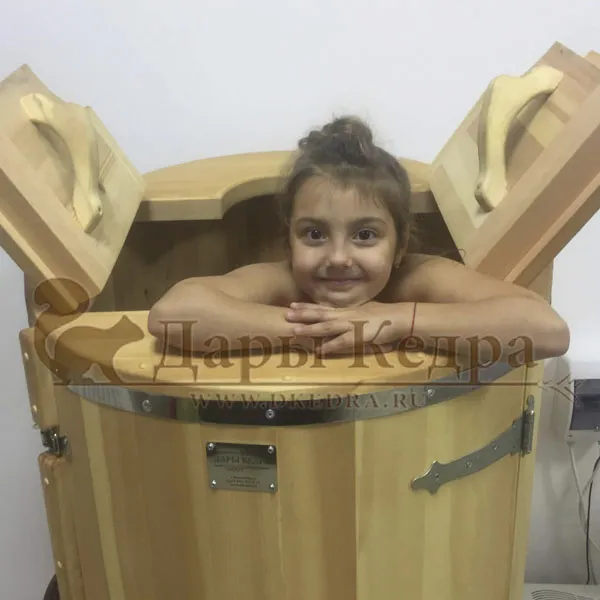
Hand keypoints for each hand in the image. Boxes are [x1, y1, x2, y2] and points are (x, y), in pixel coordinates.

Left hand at [285, 301, 403, 355]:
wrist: (400, 317)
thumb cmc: (385, 315)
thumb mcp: (365, 311)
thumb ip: (352, 315)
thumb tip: (342, 316)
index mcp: (347, 310)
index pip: (323, 307)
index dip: (307, 306)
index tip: (292, 305)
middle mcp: (346, 315)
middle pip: (320, 314)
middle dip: (302, 314)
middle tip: (286, 314)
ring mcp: (352, 324)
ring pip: (327, 326)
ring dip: (311, 329)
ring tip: (295, 331)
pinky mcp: (360, 335)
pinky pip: (342, 342)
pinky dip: (331, 346)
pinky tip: (320, 351)